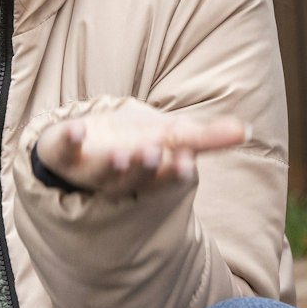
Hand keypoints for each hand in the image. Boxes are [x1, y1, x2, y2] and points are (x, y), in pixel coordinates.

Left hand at [33, 107, 246, 196]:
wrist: (85, 141)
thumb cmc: (134, 141)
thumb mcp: (172, 135)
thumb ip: (205, 137)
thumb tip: (246, 131)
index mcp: (145, 175)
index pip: (162, 178)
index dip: (172, 172)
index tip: (186, 162)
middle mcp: (117, 177)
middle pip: (131, 179)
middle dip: (144, 169)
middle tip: (157, 155)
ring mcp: (87, 166)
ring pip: (100, 173)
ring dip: (112, 164)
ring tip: (124, 154)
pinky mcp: (61, 151)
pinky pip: (61, 149)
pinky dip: (68, 139)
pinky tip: (77, 128)